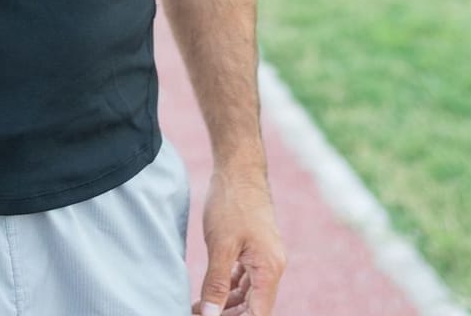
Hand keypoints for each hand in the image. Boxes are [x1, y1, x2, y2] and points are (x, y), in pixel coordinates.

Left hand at [194, 169, 284, 314]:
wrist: (239, 169)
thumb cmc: (232, 203)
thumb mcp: (220, 246)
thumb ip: (216, 283)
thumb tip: (211, 315)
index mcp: (269, 269)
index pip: (258, 314)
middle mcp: (272, 267)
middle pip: (253, 307)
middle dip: (228, 315)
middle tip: (199, 314)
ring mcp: (264, 258)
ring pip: (248, 295)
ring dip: (226, 305)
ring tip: (199, 308)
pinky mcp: (255, 251)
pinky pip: (244, 280)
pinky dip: (228, 289)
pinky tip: (209, 293)